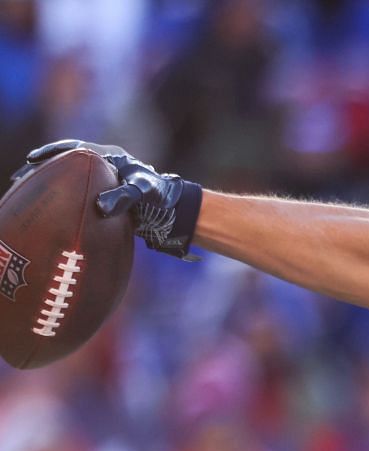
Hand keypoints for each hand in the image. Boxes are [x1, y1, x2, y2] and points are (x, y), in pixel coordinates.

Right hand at [13, 140, 201, 257]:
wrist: (174, 209)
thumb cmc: (160, 196)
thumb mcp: (142, 193)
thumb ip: (123, 198)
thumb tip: (99, 207)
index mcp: (108, 156)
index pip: (72, 149)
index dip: (51, 153)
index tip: (33, 160)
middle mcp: (102, 164)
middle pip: (65, 161)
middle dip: (42, 168)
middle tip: (20, 177)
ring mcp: (102, 179)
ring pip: (68, 177)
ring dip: (49, 182)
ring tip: (26, 192)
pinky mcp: (104, 195)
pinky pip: (77, 192)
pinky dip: (62, 197)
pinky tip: (49, 209)